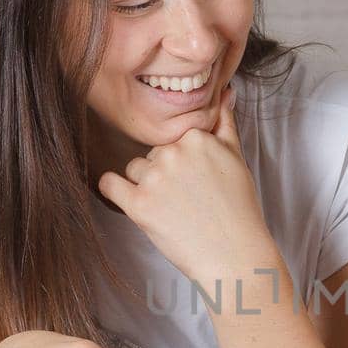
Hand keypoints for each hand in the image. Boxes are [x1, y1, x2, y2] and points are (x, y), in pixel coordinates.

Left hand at [98, 85, 279, 289]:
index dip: (181, 160)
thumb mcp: (237, 158)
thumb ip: (224, 124)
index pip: (172, 138)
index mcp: (195, 137)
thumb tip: (224, 92)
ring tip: (171, 209)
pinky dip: (114, 190)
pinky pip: (109, 185)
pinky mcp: (138, 205)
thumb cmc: (239, 210)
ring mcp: (154, 178)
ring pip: (133, 169)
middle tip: (187, 200)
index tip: (193, 181)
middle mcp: (172, 152)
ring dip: (144, 185)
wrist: (236, 256)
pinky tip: (129, 200)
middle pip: (152, 154)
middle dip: (163, 173)